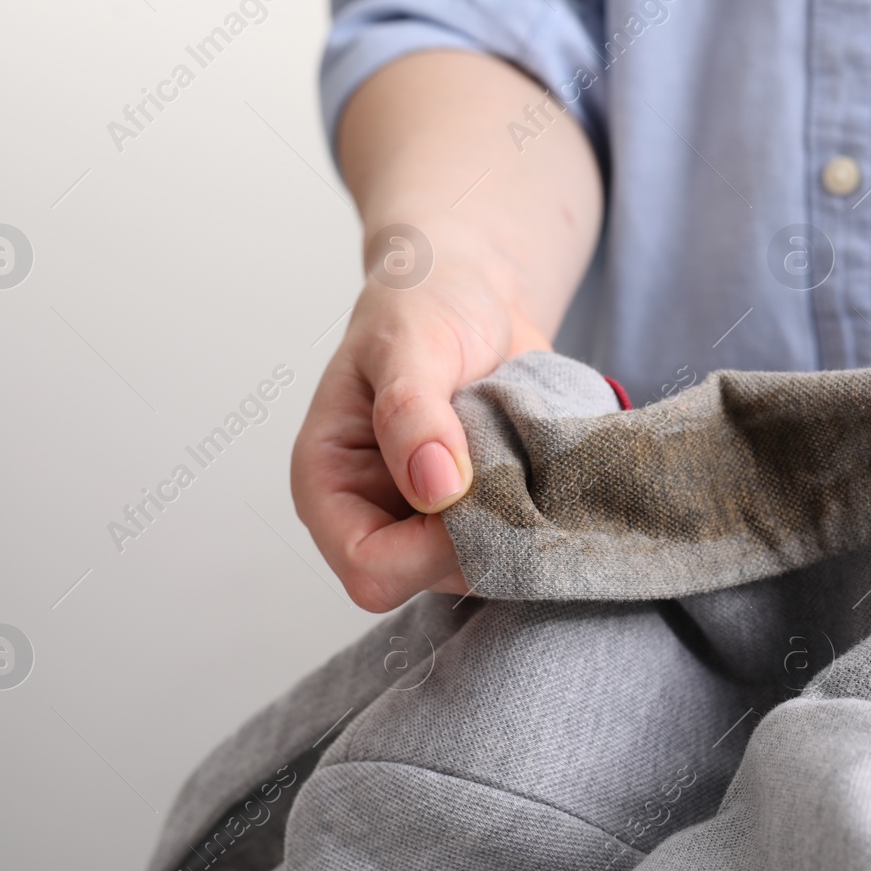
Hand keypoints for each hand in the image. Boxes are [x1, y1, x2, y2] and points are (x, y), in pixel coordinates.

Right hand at [292, 234, 550, 611]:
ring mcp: (429, 525)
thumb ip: (413, 411)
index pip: (370, 570)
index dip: (428, 547)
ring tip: (516, 442)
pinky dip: (540, 508)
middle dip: (482, 528)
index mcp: (329, 485)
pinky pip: (521, 545)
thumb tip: (436, 488)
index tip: (473, 487)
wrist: (472, 292)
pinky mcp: (480, 518)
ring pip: (485, 567)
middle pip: (432, 579)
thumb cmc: (423, 305)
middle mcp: (374, 517)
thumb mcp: (411, 341)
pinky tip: (537, 458)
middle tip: (507, 454)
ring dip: (517, 513)